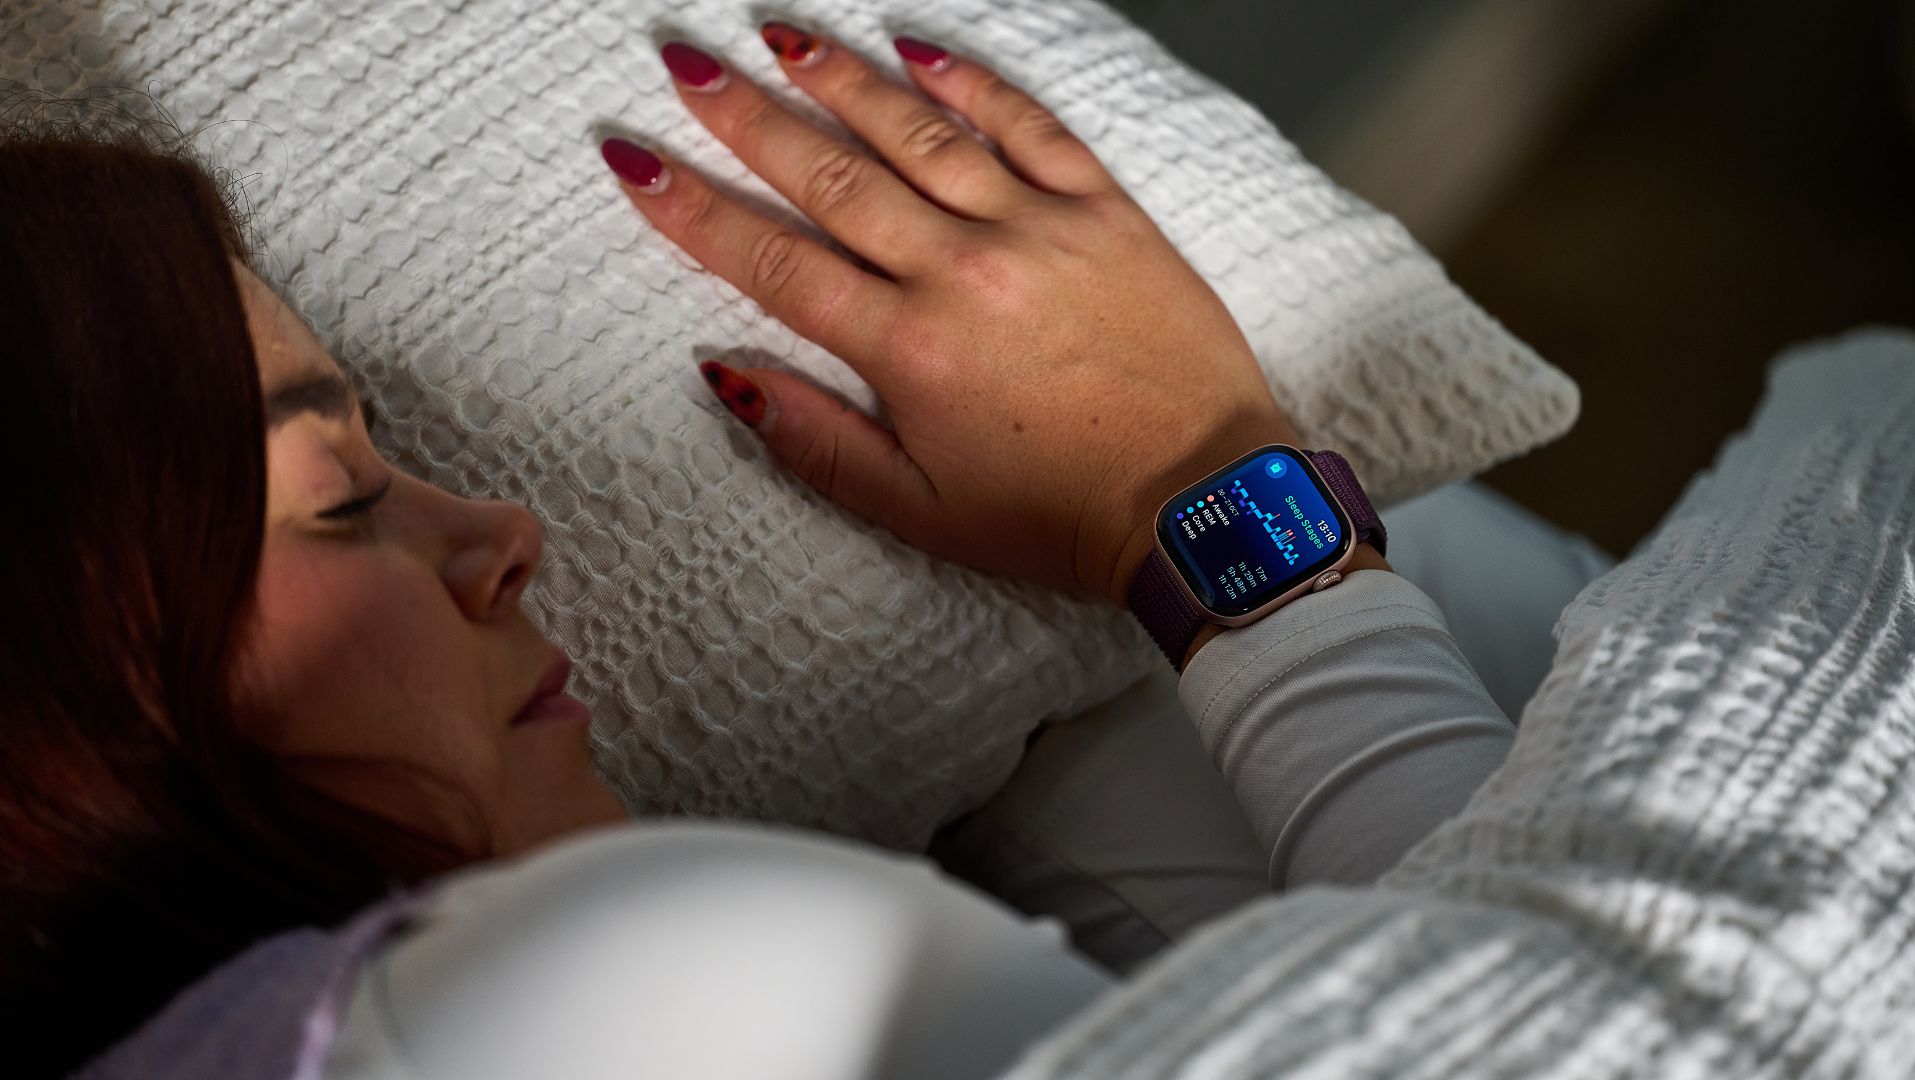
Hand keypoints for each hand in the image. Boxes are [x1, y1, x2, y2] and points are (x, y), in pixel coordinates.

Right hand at [604, 27, 1300, 606]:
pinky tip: (916, 48)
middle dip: (745, 118)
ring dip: (841, 80)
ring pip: (918, 135)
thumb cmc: (1061, 516)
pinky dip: (970, 83)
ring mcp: (1038, 230)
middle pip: (832, 178)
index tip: (635, 161)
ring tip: (779, 38)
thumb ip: (816, 442)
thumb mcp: (919, 510)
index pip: (774, 263)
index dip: (693, 211)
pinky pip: (1029, 126)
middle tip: (685, 66)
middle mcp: (963, 272)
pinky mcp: (1105, 212)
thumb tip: (725, 377)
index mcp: (909, 350)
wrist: (1204, 502)